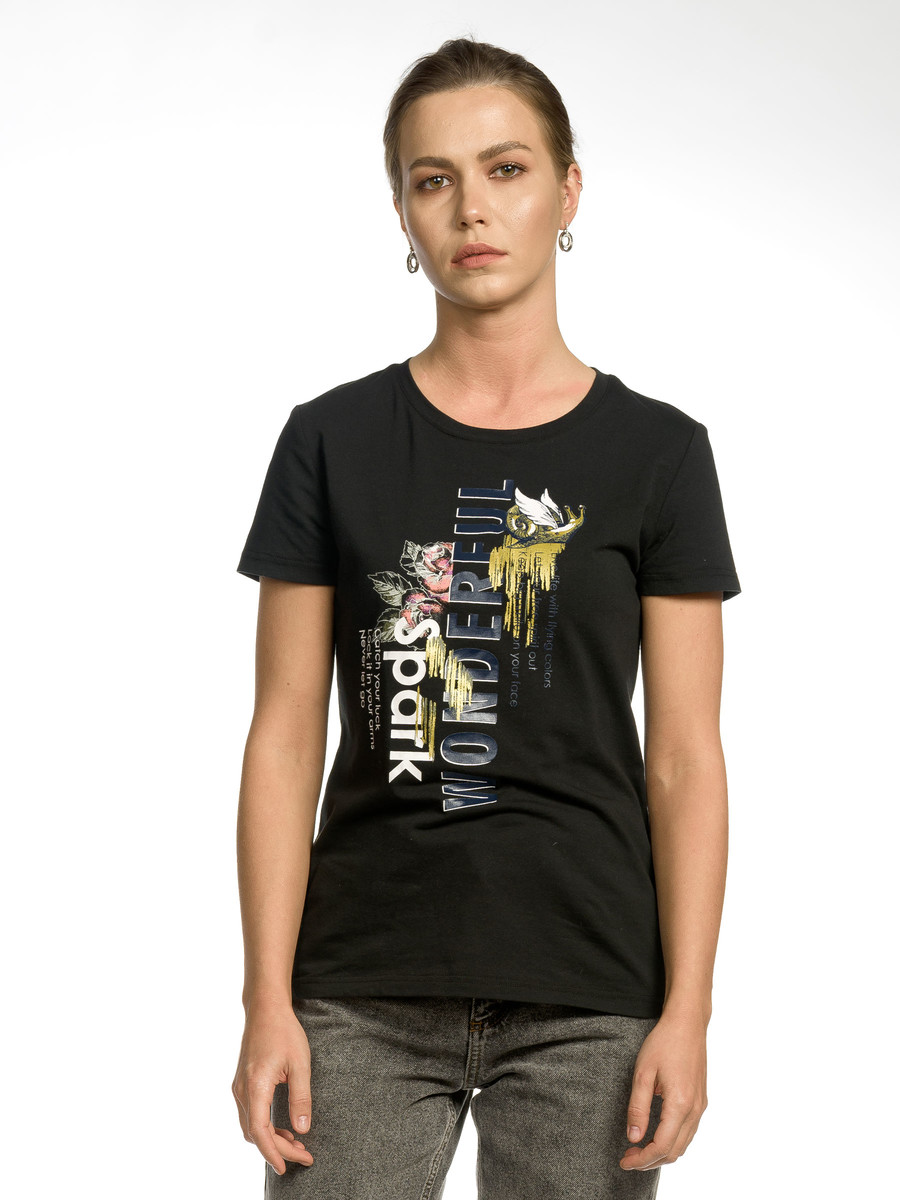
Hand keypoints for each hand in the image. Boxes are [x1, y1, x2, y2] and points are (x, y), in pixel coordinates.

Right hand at [232, 1001, 314, 1174]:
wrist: (265, 1008)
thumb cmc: (284, 1031)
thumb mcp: (300, 1064)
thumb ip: (301, 1098)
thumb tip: (302, 1130)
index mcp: (256, 1086)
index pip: (260, 1131)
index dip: (273, 1153)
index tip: (287, 1167)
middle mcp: (242, 1089)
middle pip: (255, 1132)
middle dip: (278, 1149)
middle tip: (304, 1156)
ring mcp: (239, 1086)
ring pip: (251, 1125)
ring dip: (271, 1138)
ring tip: (297, 1144)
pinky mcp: (242, 1083)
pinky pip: (250, 1114)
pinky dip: (265, 1126)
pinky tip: (284, 1127)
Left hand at [619, 1007, 708, 1171]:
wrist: (687, 1023)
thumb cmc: (663, 1043)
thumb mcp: (643, 1073)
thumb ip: (638, 1107)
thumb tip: (633, 1138)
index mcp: (680, 1104)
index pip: (662, 1146)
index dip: (642, 1159)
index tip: (624, 1161)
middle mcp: (694, 1110)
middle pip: (674, 1151)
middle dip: (650, 1161)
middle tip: (628, 1157)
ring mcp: (700, 1106)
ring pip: (683, 1144)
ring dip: (662, 1153)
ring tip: (639, 1148)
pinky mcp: (701, 1101)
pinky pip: (688, 1132)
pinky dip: (672, 1141)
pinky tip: (656, 1135)